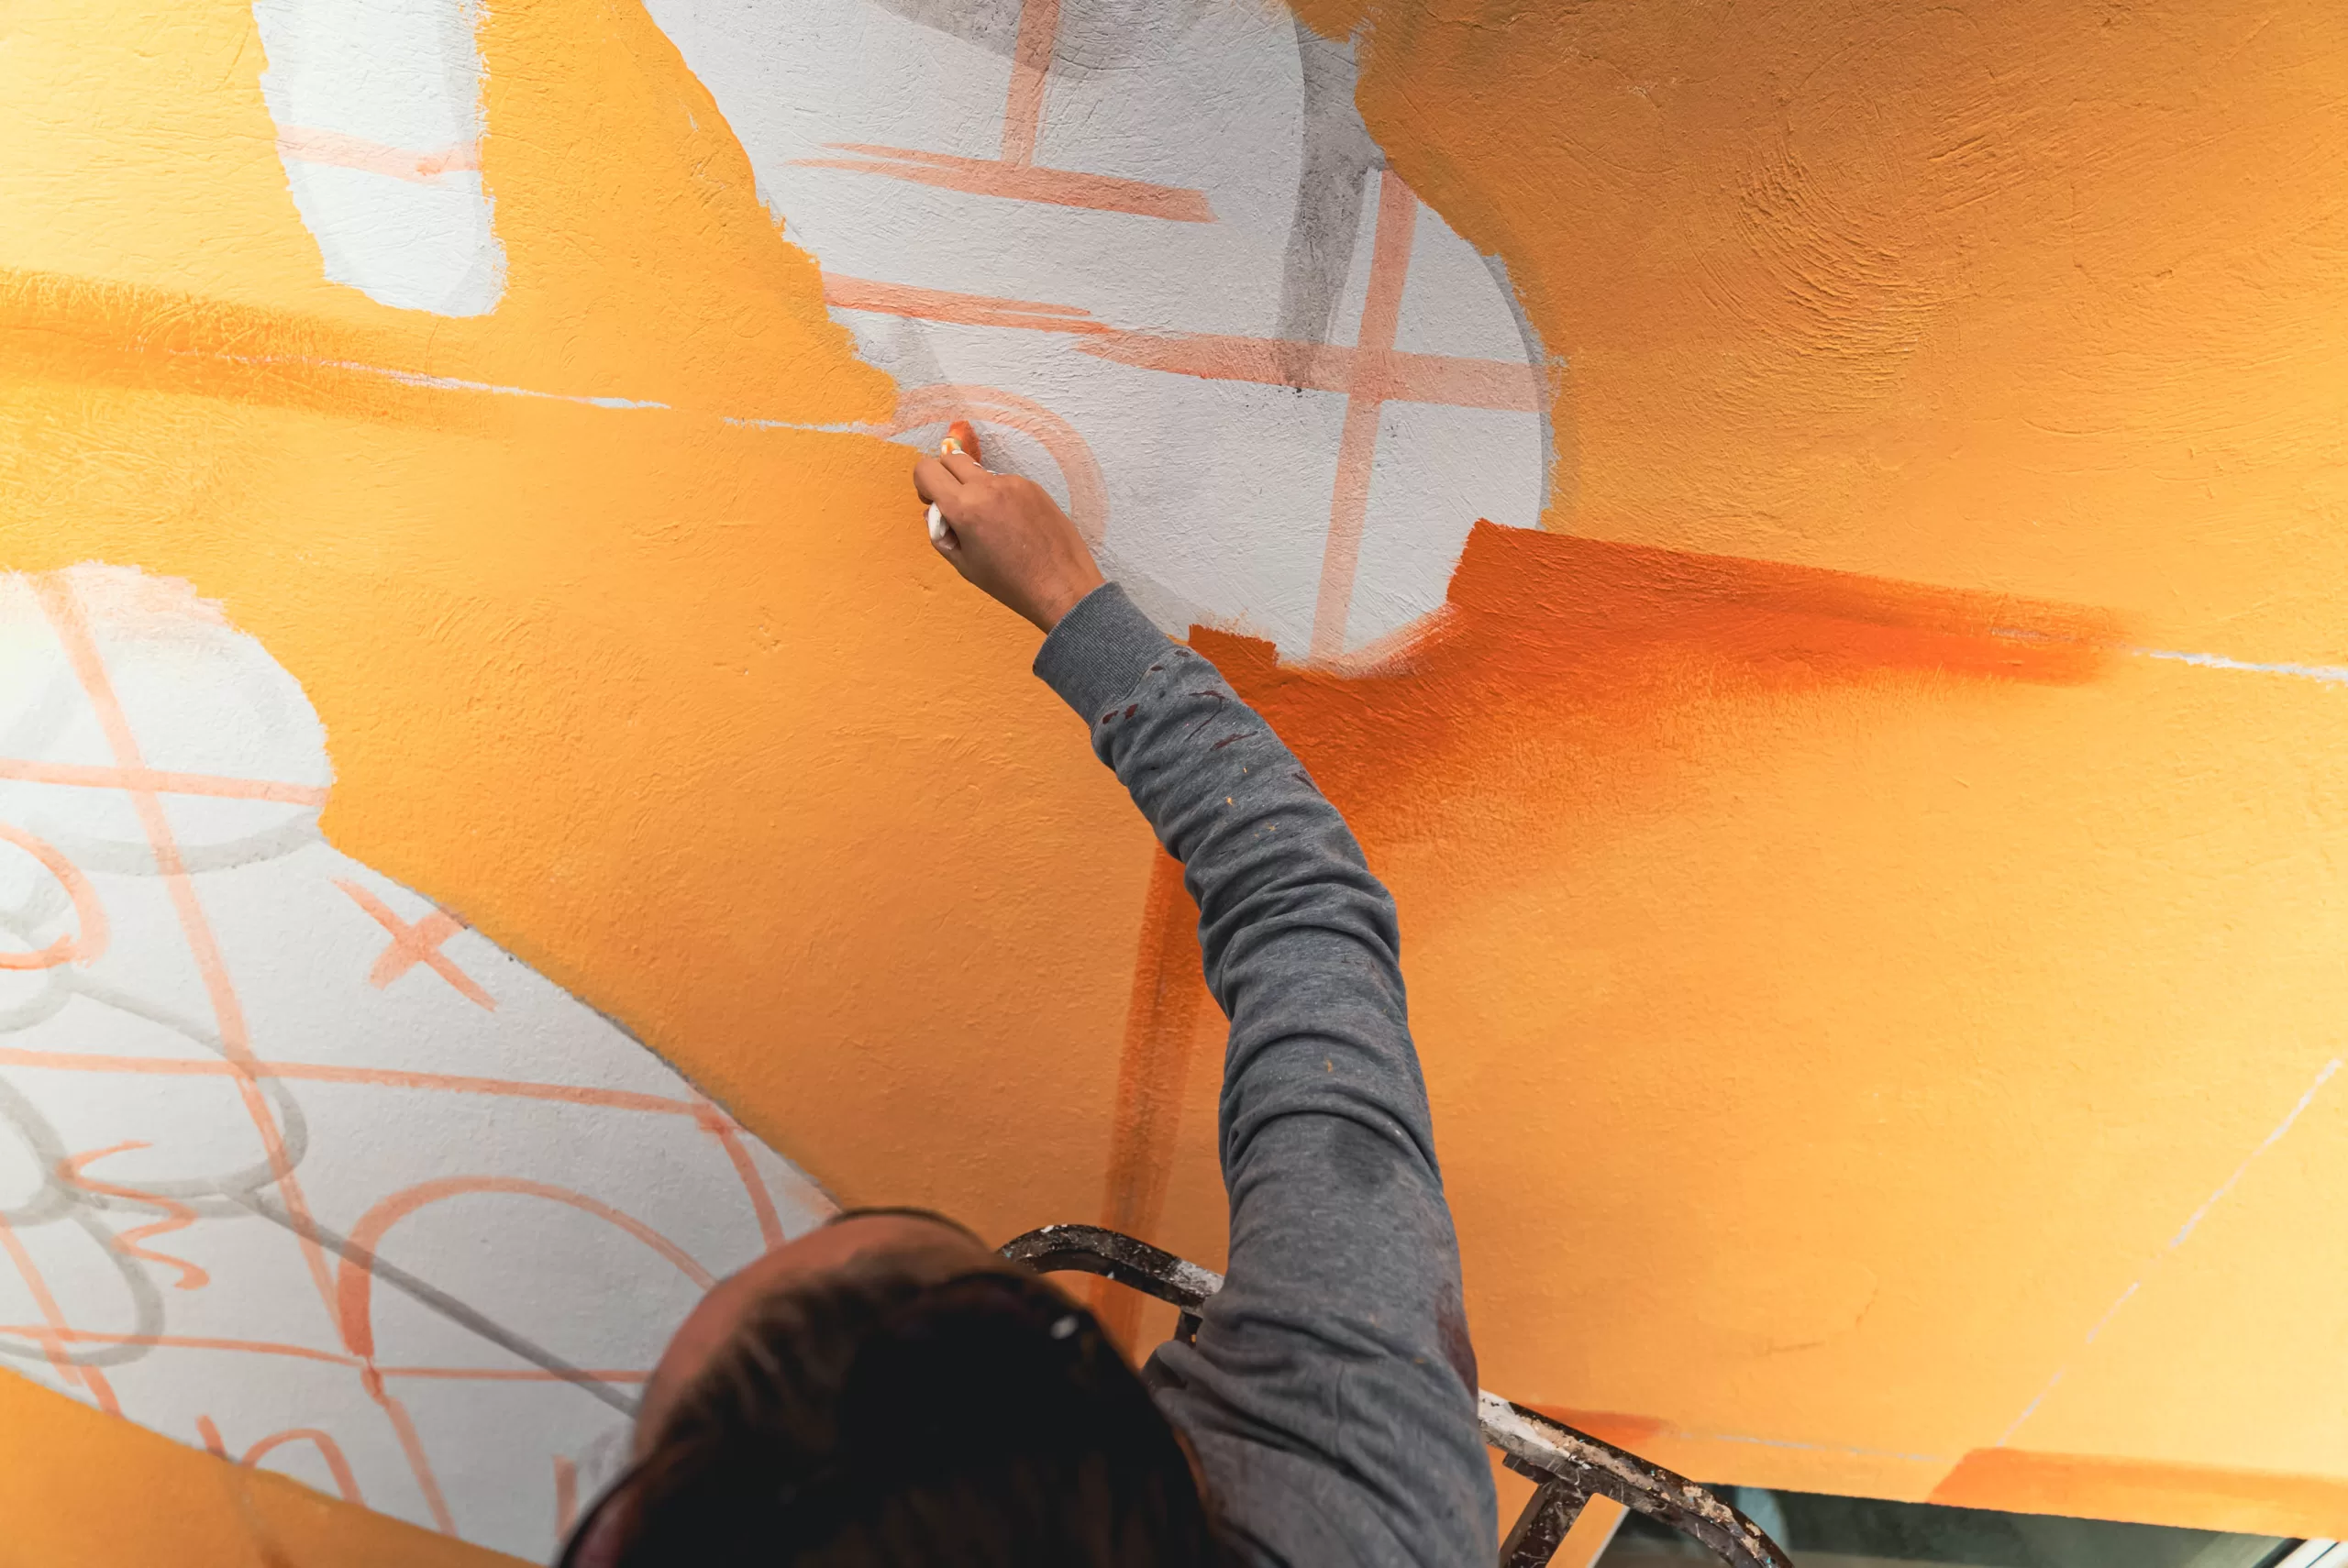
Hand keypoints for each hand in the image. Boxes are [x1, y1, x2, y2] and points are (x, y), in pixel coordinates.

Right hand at [912, 424, 1104, 632]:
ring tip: (993, 524)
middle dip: (945, 477)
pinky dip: (1000, 496)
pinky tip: (1014, 524)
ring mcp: (1014, 483)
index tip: (933, 502)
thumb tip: (933, 512)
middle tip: (955, 506)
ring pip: (980, 473)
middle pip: (951, 458)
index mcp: (965, 507)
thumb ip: (940, 533)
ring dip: (975, 489)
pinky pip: (1005, 482)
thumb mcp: (964, 564)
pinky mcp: (1033, 486)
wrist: (1061, 586)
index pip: (927, 469)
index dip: (923, 485)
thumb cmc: (1009, 583)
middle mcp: (988, 486)